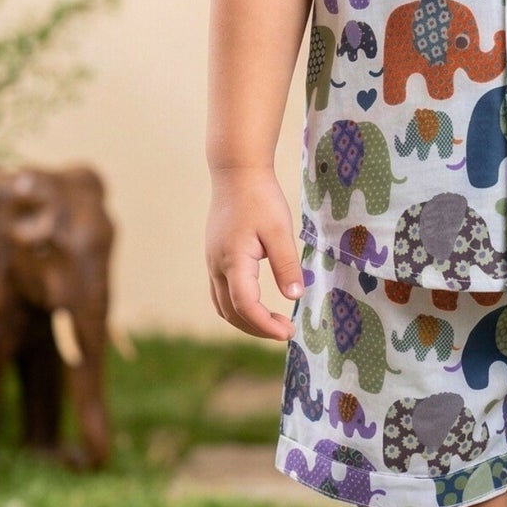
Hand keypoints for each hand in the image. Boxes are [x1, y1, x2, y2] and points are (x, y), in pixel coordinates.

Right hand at [206, 167, 303, 340]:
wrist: (236, 173)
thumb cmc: (260, 198)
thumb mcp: (280, 230)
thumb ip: (286, 264)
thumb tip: (294, 296)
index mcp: (233, 260)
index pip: (245, 306)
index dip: (266, 325)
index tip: (288, 333)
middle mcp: (217, 266)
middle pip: (232, 312)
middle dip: (258, 328)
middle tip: (286, 331)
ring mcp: (212, 263)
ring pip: (223, 306)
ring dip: (246, 321)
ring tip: (273, 324)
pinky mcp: (215, 258)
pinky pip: (220, 293)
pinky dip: (237, 308)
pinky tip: (257, 306)